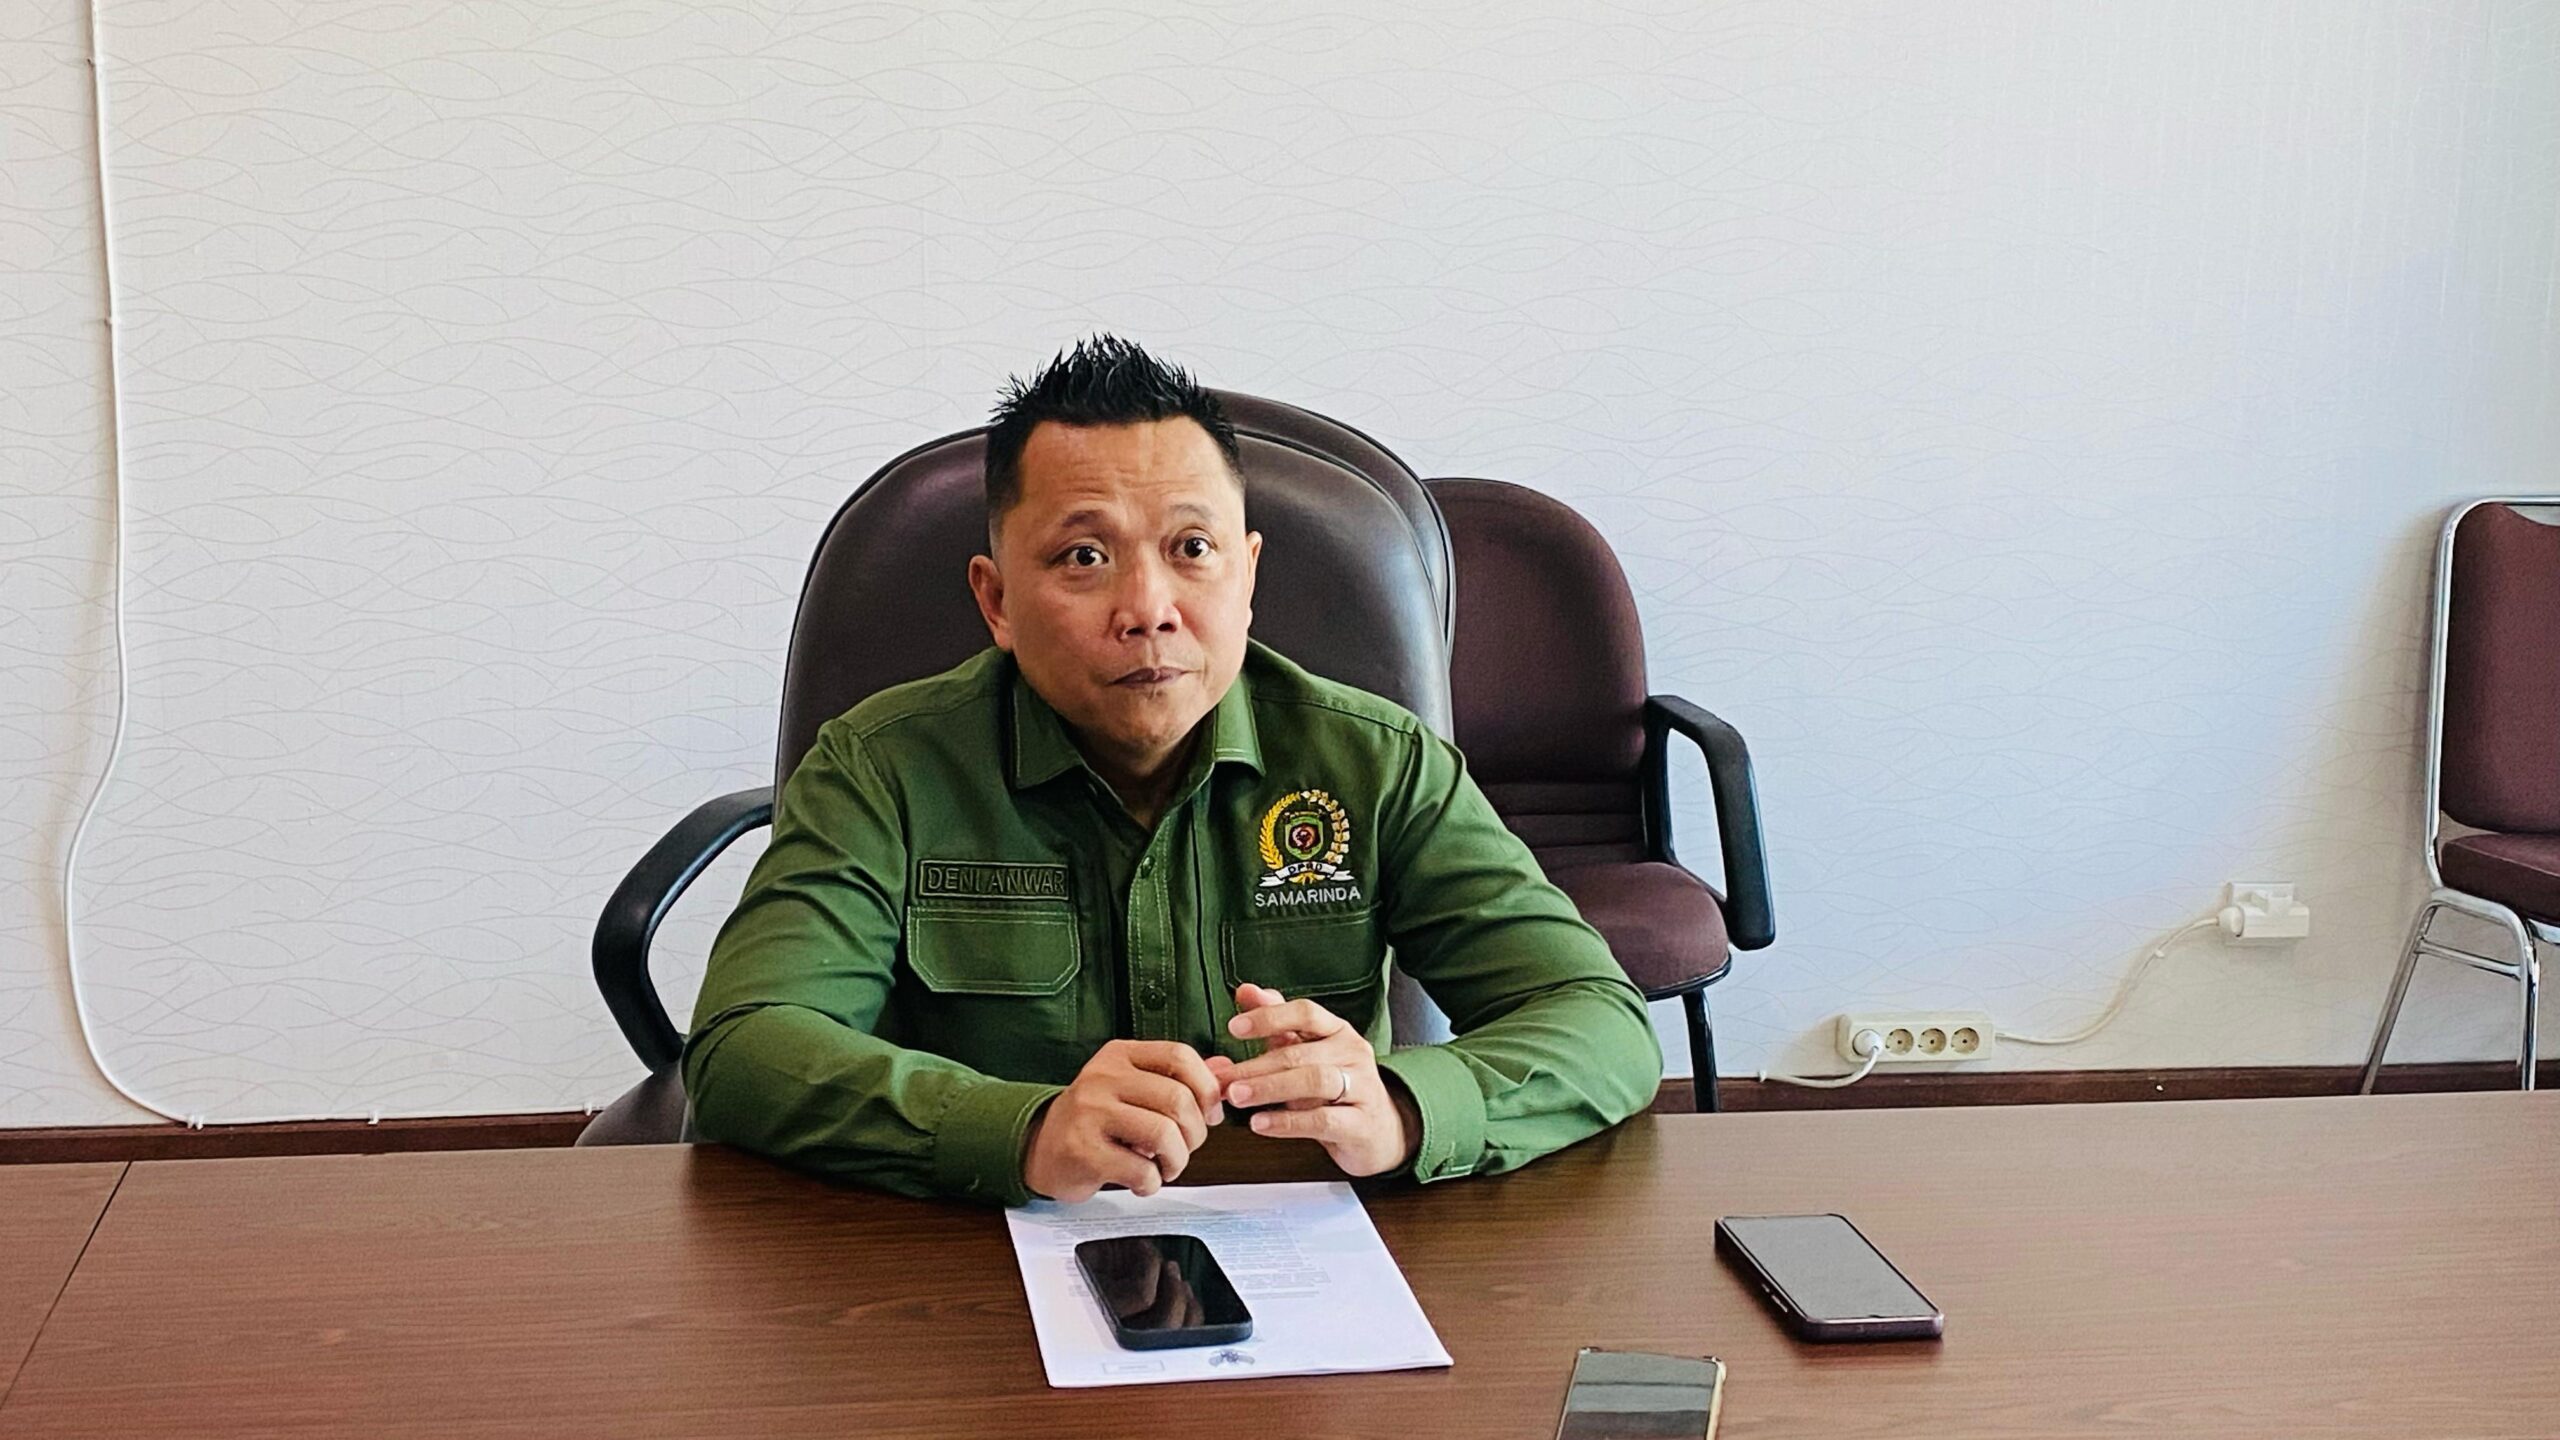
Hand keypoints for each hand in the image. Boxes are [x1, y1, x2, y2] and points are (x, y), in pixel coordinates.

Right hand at [1023, 1040, 1225, 1201]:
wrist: (1041, 1148)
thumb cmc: (1096, 1121)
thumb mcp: (1133, 1088)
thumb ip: (1179, 1078)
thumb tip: (1227, 1070)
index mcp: (1120, 1055)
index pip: (1180, 1055)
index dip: (1207, 1087)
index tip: (1209, 1114)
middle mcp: (1103, 1077)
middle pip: (1178, 1099)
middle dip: (1195, 1134)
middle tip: (1184, 1149)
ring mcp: (1090, 1113)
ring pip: (1163, 1134)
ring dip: (1177, 1161)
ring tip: (1165, 1168)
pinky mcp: (1083, 1151)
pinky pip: (1140, 1170)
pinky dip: (1151, 1183)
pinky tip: (1140, 1180)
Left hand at [1219, 983, 1419, 1177]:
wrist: (1379, 1132)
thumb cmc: (1335, 1088)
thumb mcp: (1308, 1052)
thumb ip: (1277, 1023)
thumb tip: (1245, 990)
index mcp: (1338, 1031)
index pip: (1306, 1013)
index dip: (1269, 1017)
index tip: (1234, 1027)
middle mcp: (1353, 1053)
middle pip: (1300, 1052)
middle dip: (1255, 1065)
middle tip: (1221, 1078)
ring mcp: (1362, 1088)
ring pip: (1314, 1081)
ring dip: (1269, 1087)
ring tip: (1237, 1096)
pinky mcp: (1362, 1124)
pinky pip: (1322, 1120)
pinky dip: (1287, 1122)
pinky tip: (1259, 1123)